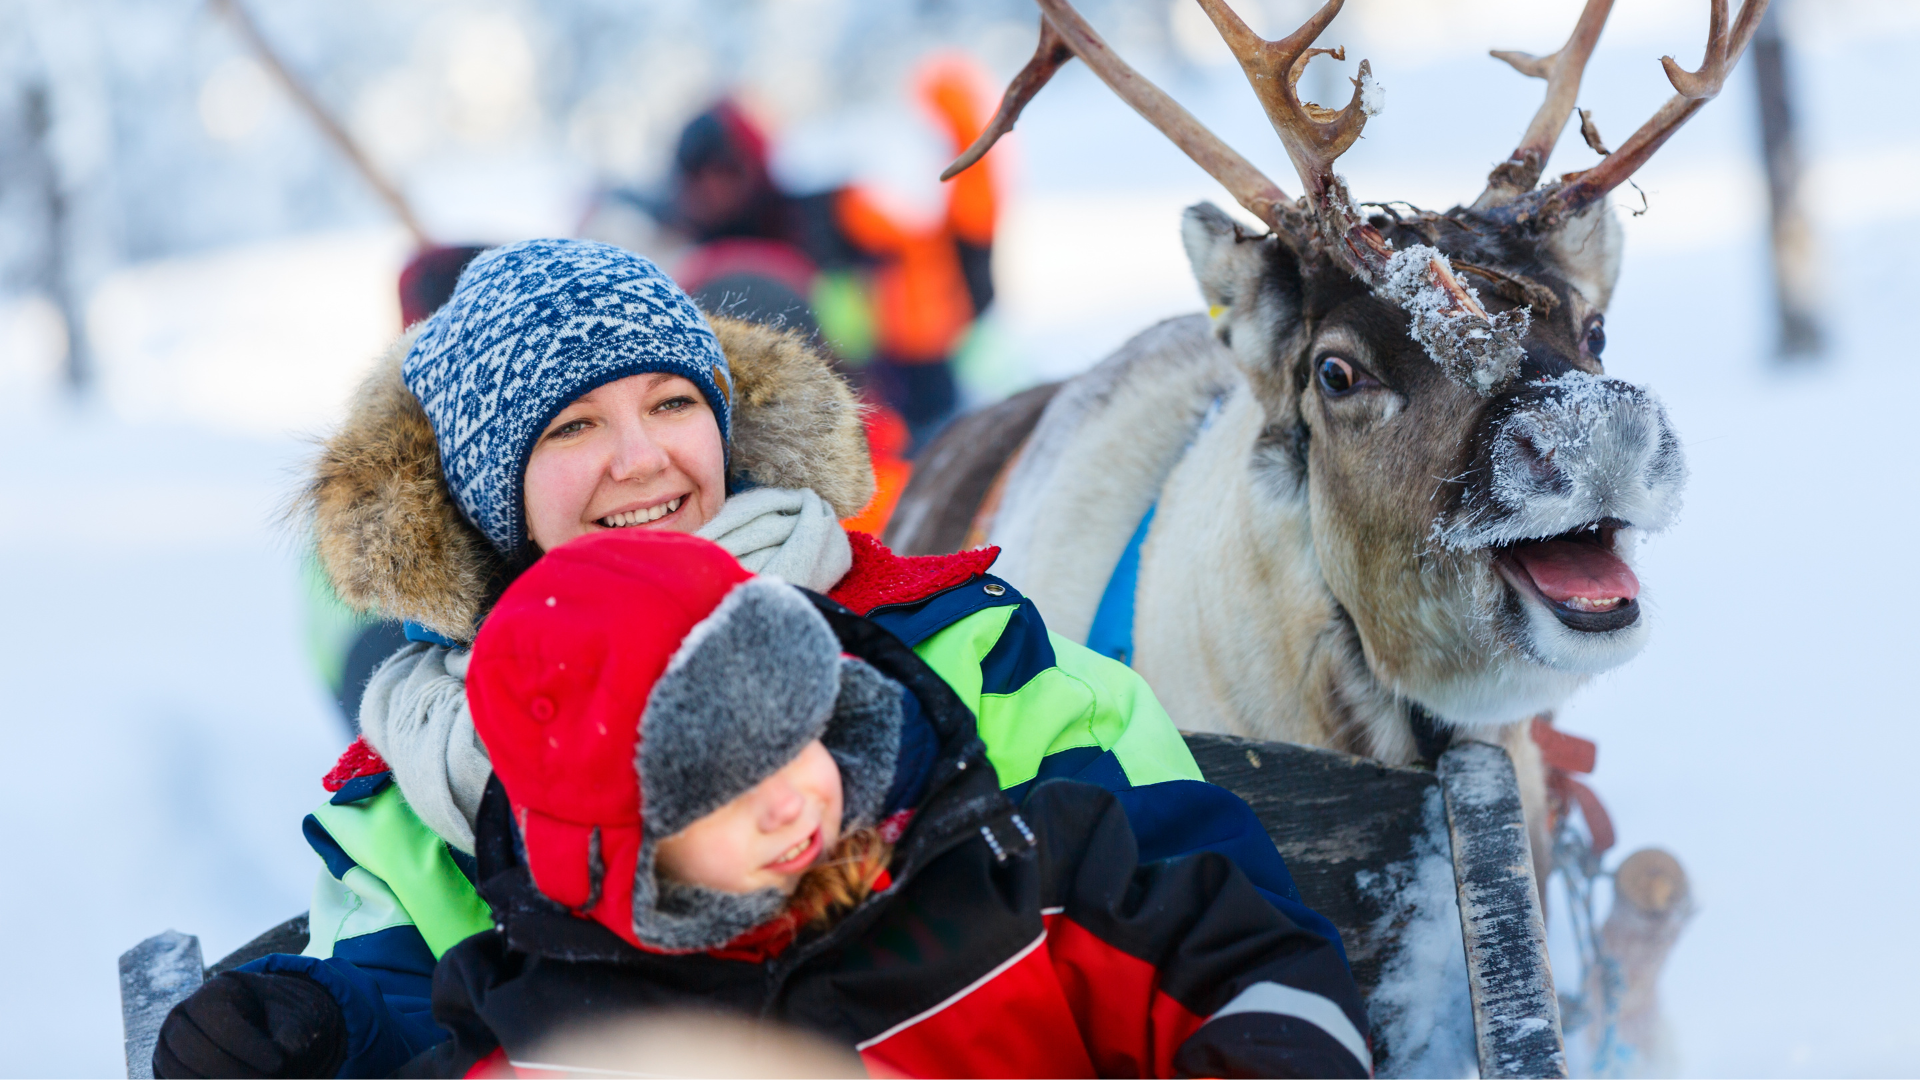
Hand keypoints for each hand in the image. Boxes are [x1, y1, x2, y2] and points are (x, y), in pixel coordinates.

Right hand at [153, 970, 347, 1078]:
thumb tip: (283, 1055)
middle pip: (192, 1049)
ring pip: (176, 1070)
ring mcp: (168, 1042)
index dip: (249, 1048)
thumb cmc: (281, 1016)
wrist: (267, 1024)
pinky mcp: (166, 1067)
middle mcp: (182, 1015)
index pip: (220, 1022)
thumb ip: (291, 1034)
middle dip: (230, 1072)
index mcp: (215, 992)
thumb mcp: (296, 1016)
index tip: (278, 1065)